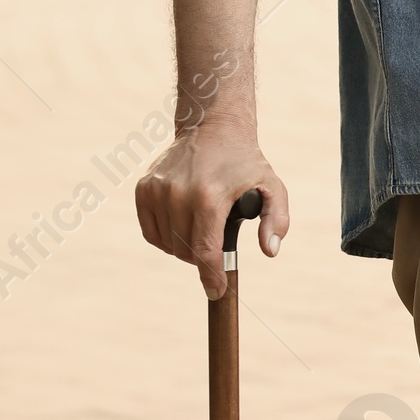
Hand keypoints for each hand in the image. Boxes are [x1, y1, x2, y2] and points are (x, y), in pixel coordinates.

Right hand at [136, 124, 288, 300]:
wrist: (211, 127)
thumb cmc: (245, 162)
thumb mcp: (272, 186)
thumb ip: (276, 220)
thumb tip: (270, 251)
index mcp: (209, 196)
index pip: (205, 251)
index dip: (211, 277)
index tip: (216, 292)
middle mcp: (177, 193)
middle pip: (186, 251)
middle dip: (202, 258)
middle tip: (216, 245)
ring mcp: (157, 190)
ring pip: (167, 244)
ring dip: (184, 248)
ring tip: (202, 230)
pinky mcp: (144, 189)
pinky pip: (151, 232)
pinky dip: (166, 238)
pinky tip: (182, 225)